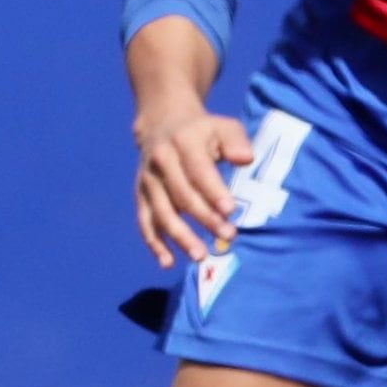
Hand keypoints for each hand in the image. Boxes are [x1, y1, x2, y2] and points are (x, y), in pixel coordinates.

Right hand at [132, 95, 254, 265]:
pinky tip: (167, 263)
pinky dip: (154, 243)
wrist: (162, 124)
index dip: (213, 192)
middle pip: (182, 195)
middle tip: (228, 236)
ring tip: (200, 256)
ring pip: (162, 213)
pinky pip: (145, 222)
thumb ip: (236, 141)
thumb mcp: (223, 126)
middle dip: (205, 218)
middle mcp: (161, 162)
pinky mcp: (141, 195)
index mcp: (183, 142)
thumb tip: (246, 158)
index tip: (230, 211)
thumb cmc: (203, 130)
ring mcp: (147, 180)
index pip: (199, 171)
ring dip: (180, 237)